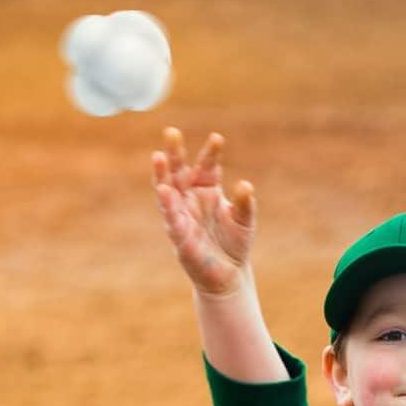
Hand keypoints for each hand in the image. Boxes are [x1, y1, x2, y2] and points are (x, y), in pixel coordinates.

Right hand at [151, 128, 256, 296]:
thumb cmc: (234, 242)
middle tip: (172, 132)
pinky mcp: (178, 234)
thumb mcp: (244, 221)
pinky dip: (169, 205)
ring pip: (167, 189)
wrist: (227, 274)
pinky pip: (172, 217)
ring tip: (158, 156)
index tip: (218, 138)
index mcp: (207, 188)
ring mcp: (181, 213)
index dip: (211, 152)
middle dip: (175, 152)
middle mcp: (189, 197)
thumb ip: (244, 204)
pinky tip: (165, 192)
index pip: (207, 166)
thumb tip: (246, 185)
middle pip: (179, 170)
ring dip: (162, 174)